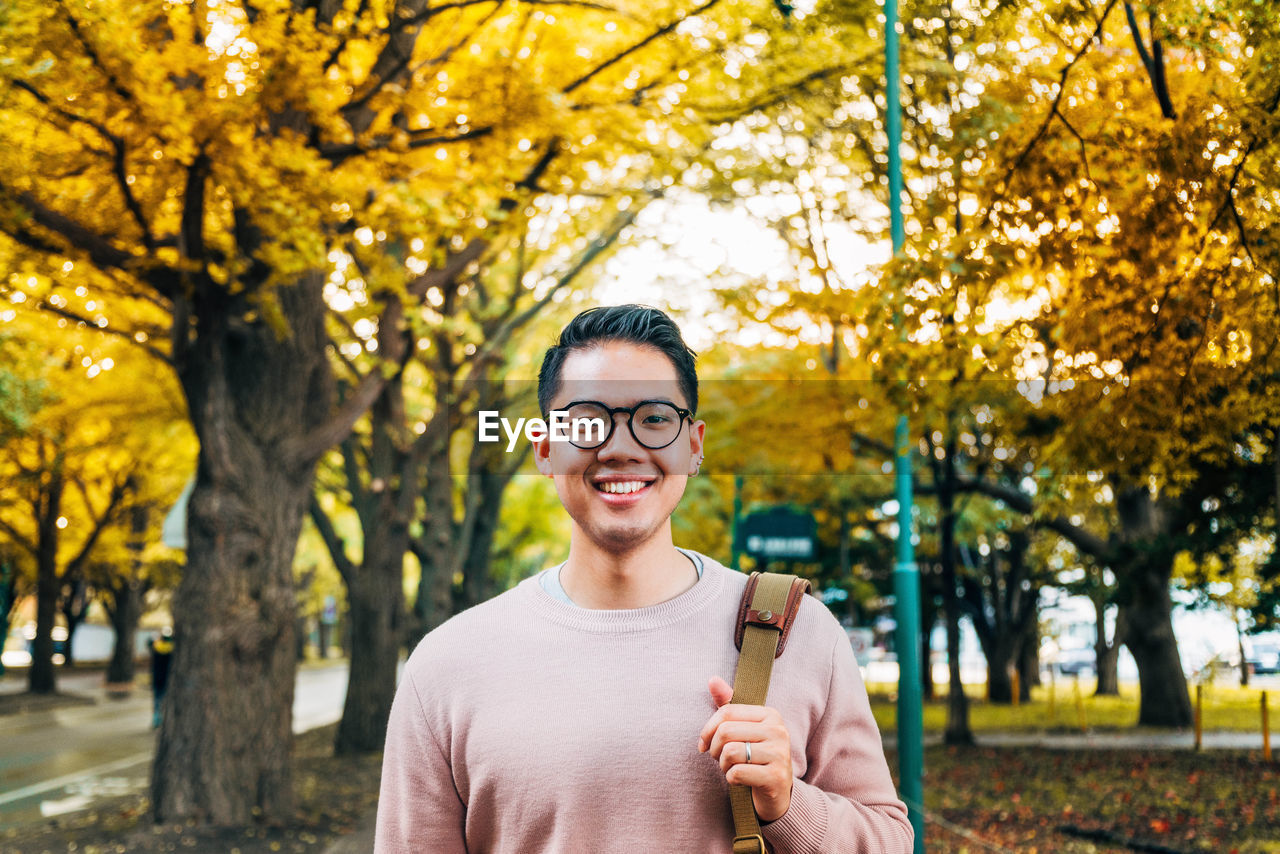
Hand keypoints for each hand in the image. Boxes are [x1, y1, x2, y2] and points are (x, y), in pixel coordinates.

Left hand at [697, 676, 792, 821]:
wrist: (776, 793)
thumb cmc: (754, 757)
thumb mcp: (743, 729)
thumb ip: (728, 704)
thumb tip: (712, 679)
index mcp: (770, 715)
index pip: (727, 712)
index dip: (708, 729)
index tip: (703, 744)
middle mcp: (778, 731)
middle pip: (726, 732)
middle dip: (714, 749)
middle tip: (718, 758)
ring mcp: (780, 754)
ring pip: (730, 752)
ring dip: (723, 765)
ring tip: (731, 768)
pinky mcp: (776, 777)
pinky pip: (737, 773)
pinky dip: (731, 779)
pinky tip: (739, 780)